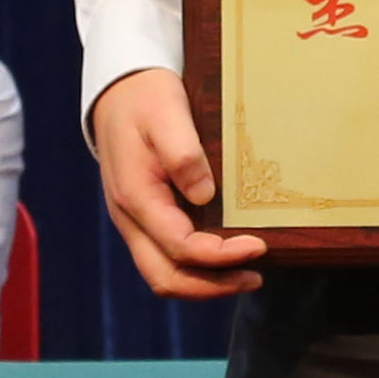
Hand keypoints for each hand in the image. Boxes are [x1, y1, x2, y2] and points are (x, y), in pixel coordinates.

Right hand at [90, 67, 264, 300]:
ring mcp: (135, 222)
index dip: (220, 255)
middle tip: (255, 278)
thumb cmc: (145, 99)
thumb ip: (183, 154)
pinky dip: (196, 267)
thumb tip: (204, 195)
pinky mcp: (145, 218)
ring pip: (164, 274)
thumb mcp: (166, 114)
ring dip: (205, 283)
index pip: (179, 246)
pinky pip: (166, 257)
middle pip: (166, 277)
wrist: (120, 90)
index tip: (258, 245)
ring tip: (245, 275)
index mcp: (136, 197)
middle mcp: (130, 219)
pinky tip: (224, 256)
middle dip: (212, 287)